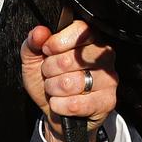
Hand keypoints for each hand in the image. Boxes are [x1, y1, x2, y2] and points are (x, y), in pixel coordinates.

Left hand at [20, 21, 117, 141]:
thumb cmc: (47, 80)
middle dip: (51, 68)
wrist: (54, 111)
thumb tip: (39, 32)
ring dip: (54, 88)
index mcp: (89, 39)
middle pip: (74, 58)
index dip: (58, 41)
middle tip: (49, 73)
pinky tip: (59, 103)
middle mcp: (104, 56)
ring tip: (54, 88)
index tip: (47, 50)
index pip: (81, 30)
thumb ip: (33, 42)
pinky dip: (59, 105)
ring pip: (72, 82)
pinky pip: (76, 104)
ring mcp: (109, 79)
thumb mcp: (34, 58)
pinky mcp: (107, 102)